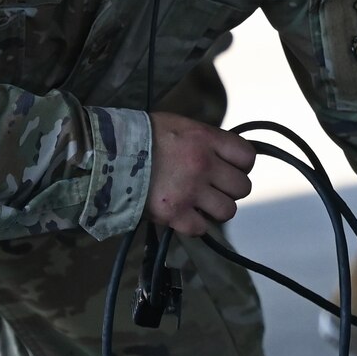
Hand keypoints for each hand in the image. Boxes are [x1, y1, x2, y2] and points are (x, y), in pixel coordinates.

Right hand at [147, 113, 255, 236]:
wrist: (109, 154)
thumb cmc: (142, 136)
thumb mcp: (180, 127)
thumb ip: (205, 141)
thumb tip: (224, 157)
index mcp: (206, 140)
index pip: (247, 157)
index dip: (242, 165)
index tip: (231, 168)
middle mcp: (203, 165)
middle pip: (242, 187)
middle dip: (230, 189)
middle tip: (213, 188)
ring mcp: (190, 191)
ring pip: (227, 211)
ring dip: (216, 209)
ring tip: (200, 203)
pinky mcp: (174, 214)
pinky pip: (201, 228)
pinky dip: (194, 225)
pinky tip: (183, 215)